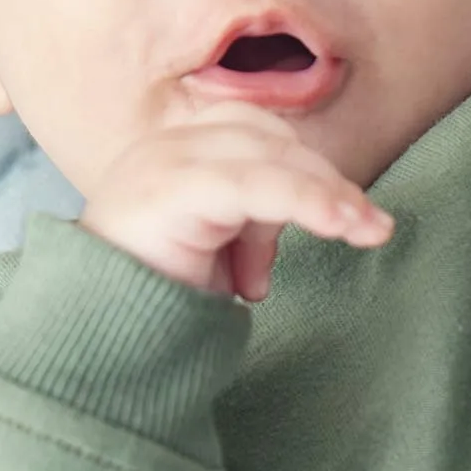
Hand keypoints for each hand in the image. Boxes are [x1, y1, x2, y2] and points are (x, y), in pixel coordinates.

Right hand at [80, 101, 392, 302]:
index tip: (349, 226)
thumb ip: (260, 219)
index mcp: (183, 153)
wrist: (98, 332)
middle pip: (274, 141)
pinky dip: (306, 200)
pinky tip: (340, 224)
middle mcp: (172, 147)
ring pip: (271, 158)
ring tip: (364, 232)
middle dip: (330, 186)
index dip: (310, 175)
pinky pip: (254, 185)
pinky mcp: (172, 189)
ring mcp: (167, 162)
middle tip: (372, 231)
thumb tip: (318, 214)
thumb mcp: (224, 248)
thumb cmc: (158, 294)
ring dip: (327, 196)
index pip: (264, 138)